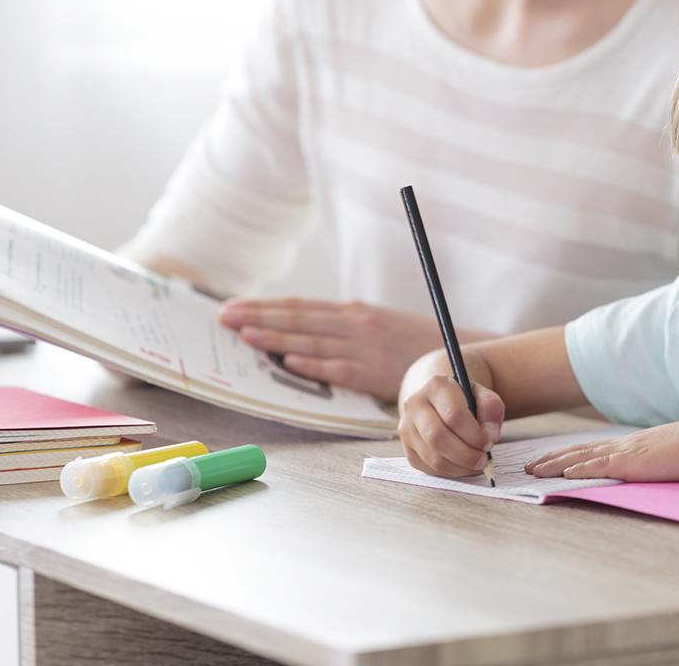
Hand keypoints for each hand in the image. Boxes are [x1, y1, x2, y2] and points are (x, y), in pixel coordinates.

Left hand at [218, 298, 454, 400]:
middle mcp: (354, 324)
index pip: (300, 307)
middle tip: (223, 317)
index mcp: (352, 313)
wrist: (455, 355)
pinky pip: (339, 368)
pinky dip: (313, 364)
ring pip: (312, 341)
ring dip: (276, 337)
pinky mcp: (375, 372)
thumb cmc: (411, 345)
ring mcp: (364, 347)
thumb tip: (302, 334)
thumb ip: (343, 328)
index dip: (265, 306)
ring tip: (245, 335)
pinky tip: (290, 361)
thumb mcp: (376, 326)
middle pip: (298, 319)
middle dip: (258, 316)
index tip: (233, 306)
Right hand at [398, 374, 504, 477]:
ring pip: (433, 457)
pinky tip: (463, 466)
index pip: (453, 415)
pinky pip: (429, 468)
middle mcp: (415, 405)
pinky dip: (450, 472)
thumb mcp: (481, 394)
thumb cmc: (462, 400)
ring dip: (460, 467)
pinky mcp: (407, 449)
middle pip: (438, 437)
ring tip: (476, 464)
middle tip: (483, 459)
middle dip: (466, 455)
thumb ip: (491, 408)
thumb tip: (490, 435)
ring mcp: (407, 428)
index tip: (488, 442)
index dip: (474, 434)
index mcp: (435, 386)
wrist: (436, 401)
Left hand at [524, 414, 678, 481]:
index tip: (550, 460)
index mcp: (635, 444)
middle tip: (528, 466)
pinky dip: (576, 470)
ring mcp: (628, 452)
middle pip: (579, 451)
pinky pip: (598, 466)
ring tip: (532, 471)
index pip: (594, 449)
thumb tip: (656, 470)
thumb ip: (660, 463)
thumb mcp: (675, 456)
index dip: (569, 455)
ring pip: (580, 457)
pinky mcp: (633, 462)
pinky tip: (560, 474)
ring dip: (553, 464)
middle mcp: (625, 445)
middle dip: (551, 459)